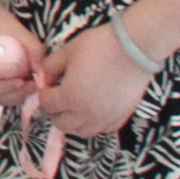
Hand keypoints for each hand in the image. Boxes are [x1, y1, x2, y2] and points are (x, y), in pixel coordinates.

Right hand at [0, 7, 46, 107]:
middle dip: (13, 94)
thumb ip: (34, 50)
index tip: (24, 82)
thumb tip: (43, 75)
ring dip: (11, 96)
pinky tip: (19, 84)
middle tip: (33, 86)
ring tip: (28, 84)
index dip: (5, 87)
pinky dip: (5, 94)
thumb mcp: (17, 30)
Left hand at [37, 20, 157, 137]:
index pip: (47, 104)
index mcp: (70, 97)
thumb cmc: (100, 46)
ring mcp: (105, 117)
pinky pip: (103, 129)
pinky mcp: (121, 116)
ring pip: (82, 132)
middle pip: (61, 124)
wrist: (135, 48)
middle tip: (58, 99)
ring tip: (74, 108)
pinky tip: (94, 111)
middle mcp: (86, 113)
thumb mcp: (67, 51)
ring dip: (73, 122)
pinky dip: (94, 124)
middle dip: (55, 112)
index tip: (49, 85)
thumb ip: (51, 66)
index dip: (44, 93)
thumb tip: (46, 77)